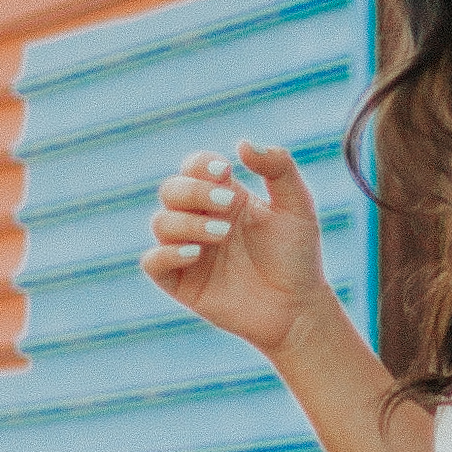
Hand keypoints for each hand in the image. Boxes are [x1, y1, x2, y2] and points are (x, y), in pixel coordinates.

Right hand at [141, 137, 328, 356]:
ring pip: (161, 222)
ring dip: (187, 221)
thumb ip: (279, 168)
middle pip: (172, 189)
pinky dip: (166, 252)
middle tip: (227, 204)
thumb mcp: (298, 206)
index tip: (226, 172)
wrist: (298, 308)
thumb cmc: (298, 257)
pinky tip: (196, 253)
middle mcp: (202, 220)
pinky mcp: (181, 282)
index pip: (195, 167)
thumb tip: (243, 143)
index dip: (202, 164)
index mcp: (226, 198)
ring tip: (222, 233)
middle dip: (194, 191)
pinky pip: (153, 262)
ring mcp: (189, 251)